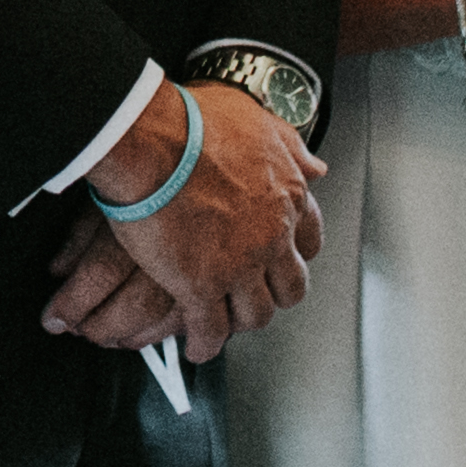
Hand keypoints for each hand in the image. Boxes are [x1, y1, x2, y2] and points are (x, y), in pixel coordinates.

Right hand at [43, 83, 322, 361]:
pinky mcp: (199, 287)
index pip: (309, 240)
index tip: (282, 258)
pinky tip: (196, 346)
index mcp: (285, 197)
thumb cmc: (194, 122)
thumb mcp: (257, 120)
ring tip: (225, 322)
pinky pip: (209, 331)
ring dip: (240, 321)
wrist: (150, 140)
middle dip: (273, 294)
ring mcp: (238, 266)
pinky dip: (204, 344)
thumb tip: (316, 165)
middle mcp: (270, 236)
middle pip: (288, 287)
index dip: (294, 254)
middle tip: (254, 294)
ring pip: (255, 315)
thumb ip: (289, 147)